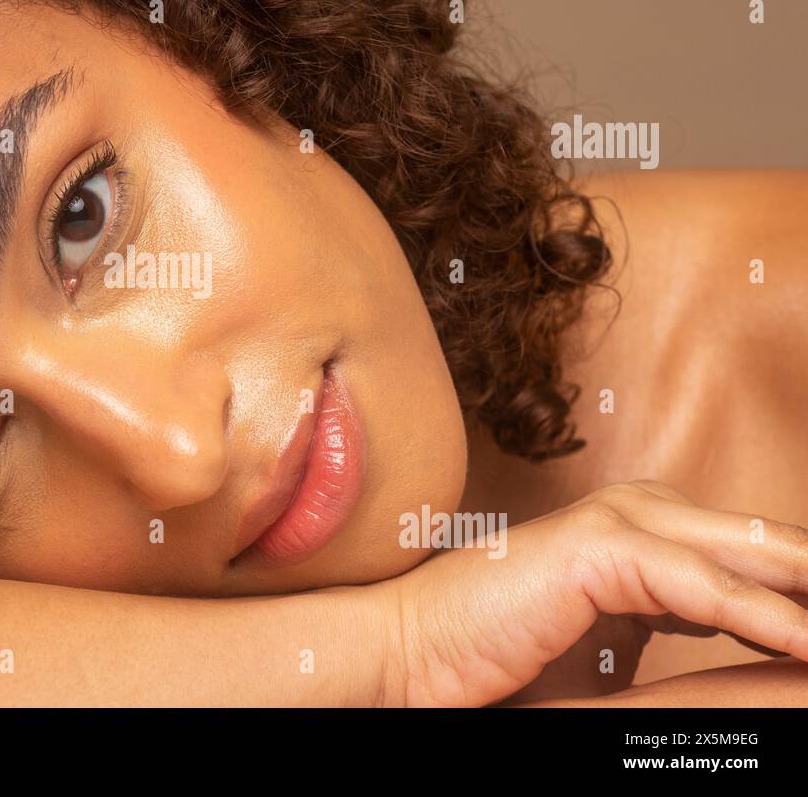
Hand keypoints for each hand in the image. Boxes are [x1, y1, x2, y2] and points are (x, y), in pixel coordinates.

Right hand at [381, 481, 807, 706]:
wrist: (409, 652)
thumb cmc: (494, 658)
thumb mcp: (613, 656)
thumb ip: (676, 640)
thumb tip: (762, 664)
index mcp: (642, 534)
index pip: (752, 556)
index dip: (800, 589)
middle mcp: (637, 512)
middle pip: (763, 542)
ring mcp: (616, 520)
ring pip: (746, 550)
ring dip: (807, 585)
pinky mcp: (596, 547)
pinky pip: (700, 586)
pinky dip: (761, 616)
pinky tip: (805, 643)